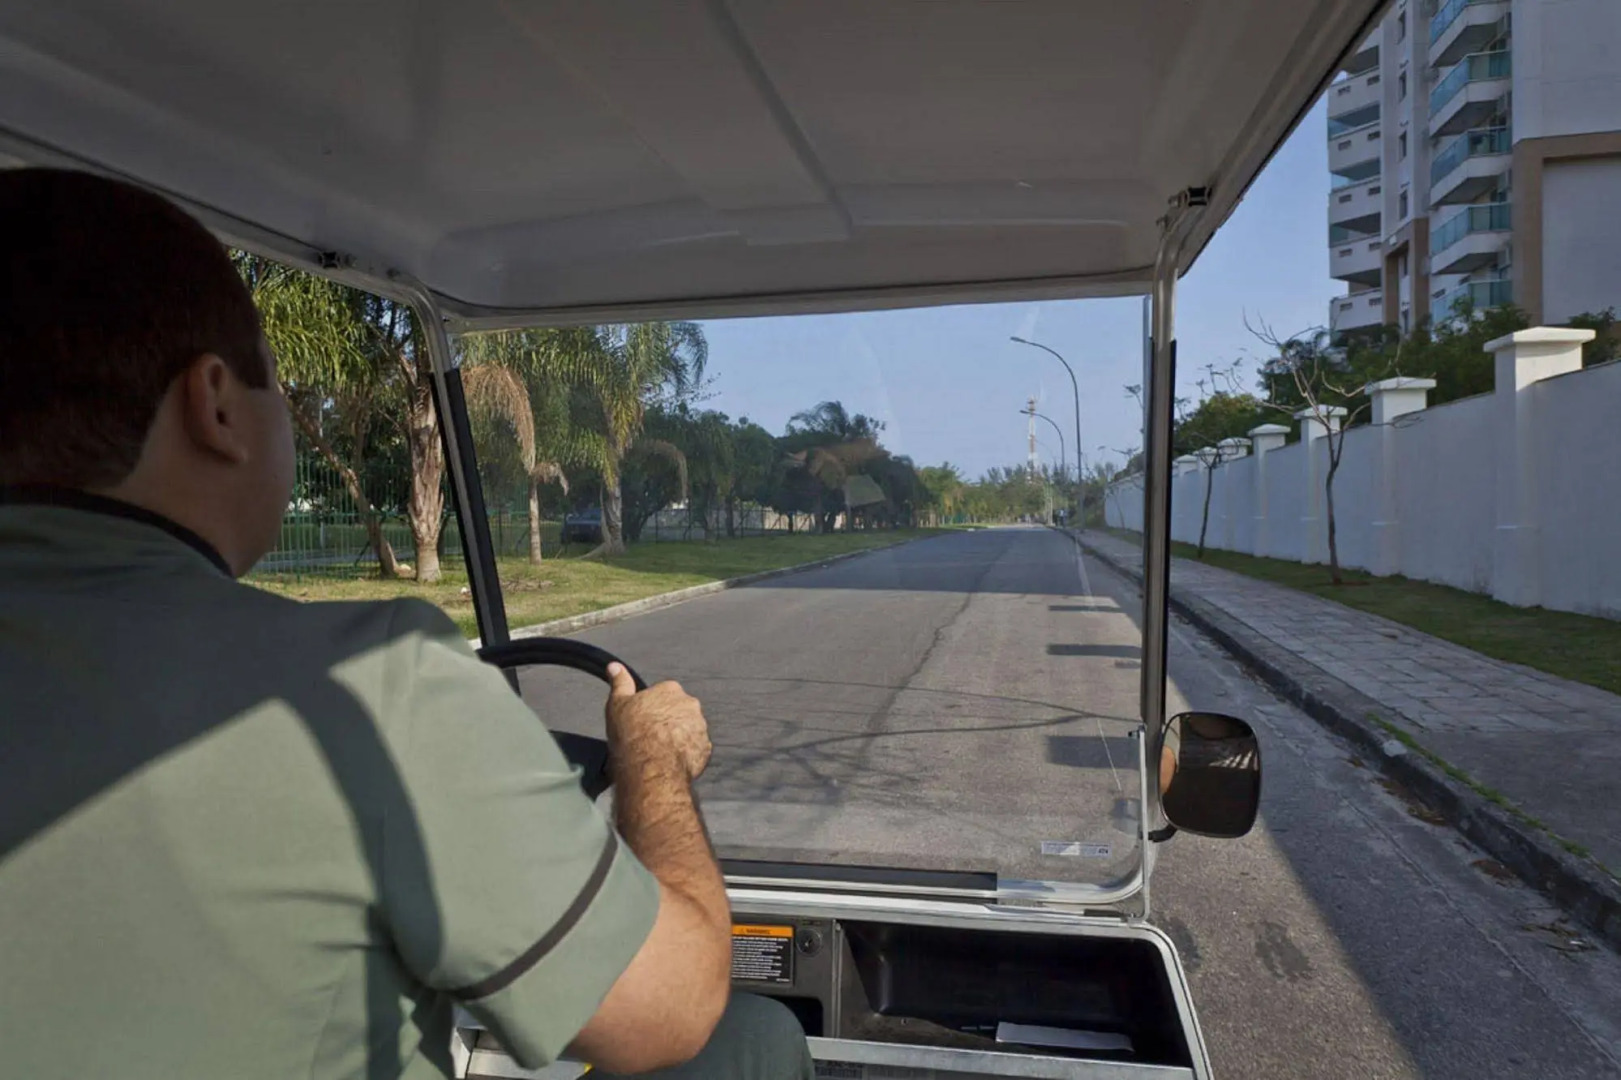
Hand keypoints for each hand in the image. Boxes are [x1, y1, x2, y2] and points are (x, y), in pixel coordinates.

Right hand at [604, 663, 712, 781]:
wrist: (651, 766)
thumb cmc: (632, 733)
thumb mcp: (617, 704)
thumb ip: (620, 682)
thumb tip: (615, 665)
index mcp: (670, 689)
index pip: (663, 695)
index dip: (651, 709)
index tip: (642, 721)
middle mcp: (691, 704)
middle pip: (678, 711)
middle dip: (668, 721)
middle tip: (651, 736)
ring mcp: (700, 726)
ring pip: (689, 729)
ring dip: (678, 737)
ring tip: (661, 751)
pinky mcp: (705, 747)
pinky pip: (696, 747)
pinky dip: (687, 752)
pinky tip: (671, 760)